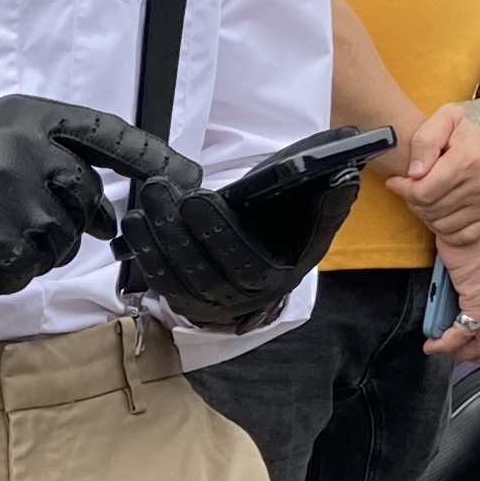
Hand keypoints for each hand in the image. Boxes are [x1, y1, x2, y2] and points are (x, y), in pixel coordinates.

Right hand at [0, 92, 128, 293]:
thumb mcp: (4, 153)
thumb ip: (55, 170)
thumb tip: (109, 219)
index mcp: (29, 117)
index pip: (104, 132)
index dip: (148, 155)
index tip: (186, 174)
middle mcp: (23, 141)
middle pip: (87, 196)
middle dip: (71, 226)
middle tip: (33, 233)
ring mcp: (8, 181)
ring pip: (62, 237)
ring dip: (37, 255)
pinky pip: (27, 265)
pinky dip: (8, 276)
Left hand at [66, 116, 365, 333]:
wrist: (272, 249)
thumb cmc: (293, 225)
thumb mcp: (318, 212)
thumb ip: (330, 199)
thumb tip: (345, 177)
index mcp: (275, 278)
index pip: (242, 263)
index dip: (217, 234)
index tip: (195, 199)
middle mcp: (241, 300)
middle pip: (202, 272)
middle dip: (175, 231)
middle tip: (158, 191)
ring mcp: (210, 304)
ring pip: (177, 279)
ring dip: (154, 240)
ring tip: (144, 201)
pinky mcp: (185, 299)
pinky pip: (160, 282)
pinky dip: (144, 254)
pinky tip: (134, 223)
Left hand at [392, 88, 479, 250]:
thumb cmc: (478, 116)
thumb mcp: (447, 115)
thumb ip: (425, 141)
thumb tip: (414, 173)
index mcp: (468, 160)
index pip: (422, 192)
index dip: (403, 188)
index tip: (397, 180)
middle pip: (431, 210)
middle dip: (414, 200)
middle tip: (412, 187)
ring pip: (445, 225)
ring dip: (429, 215)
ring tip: (427, 197)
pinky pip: (466, 235)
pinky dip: (448, 230)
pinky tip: (443, 212)